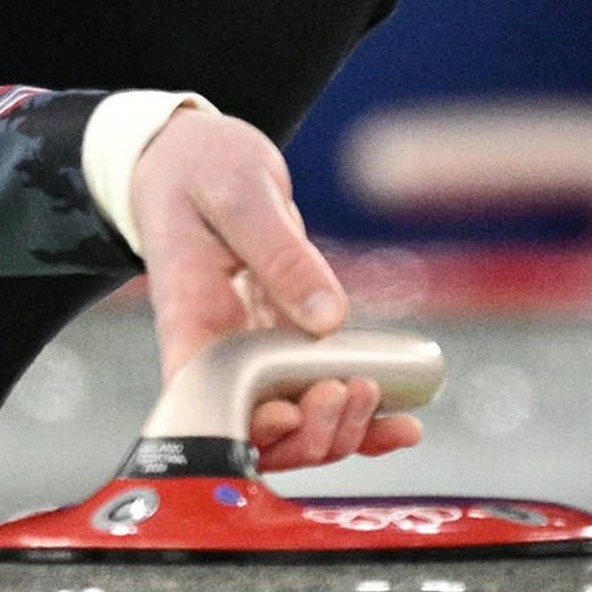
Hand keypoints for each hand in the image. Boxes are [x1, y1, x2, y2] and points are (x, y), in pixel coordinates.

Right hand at [128, 107, 425, 472]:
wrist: (191, 157)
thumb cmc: (198, 169)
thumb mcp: (239, 195)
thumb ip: (281, 254)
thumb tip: (329, 318)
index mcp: (189, 318)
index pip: (207, 404)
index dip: (250, 429)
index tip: (294, 413)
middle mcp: (217, 350)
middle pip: (257, 432)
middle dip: (311, 434)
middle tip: (353, 388)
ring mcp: (251, 352)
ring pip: (294, 427)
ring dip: (341, 432)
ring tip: (378, 394)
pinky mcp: (283, 343)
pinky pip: (318, 398)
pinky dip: (363, 422)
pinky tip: (403, 424)